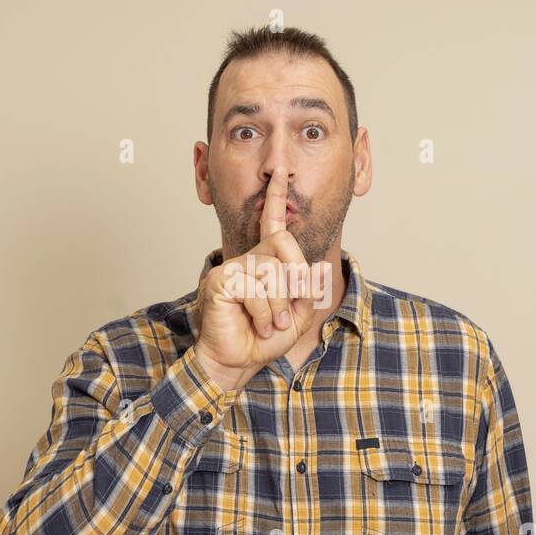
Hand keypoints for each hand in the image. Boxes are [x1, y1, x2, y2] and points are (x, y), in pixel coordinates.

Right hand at [193, 170, 317, 391]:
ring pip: (272, 271)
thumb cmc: (264, 338)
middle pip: (284, 247)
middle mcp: (248, 258)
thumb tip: (316, 268)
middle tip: (288, 312)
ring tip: (271, 324)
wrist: (238, 362)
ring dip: (279, 306)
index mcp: (266, 261)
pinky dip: (264, 312)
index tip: (280, 172)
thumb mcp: (297, 316)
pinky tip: (258, 324)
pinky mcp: (220, 280)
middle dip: (295, 281)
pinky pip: (254, 288)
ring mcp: (232, 267)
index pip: (273, 224)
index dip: (277, 197)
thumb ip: (308, 291)